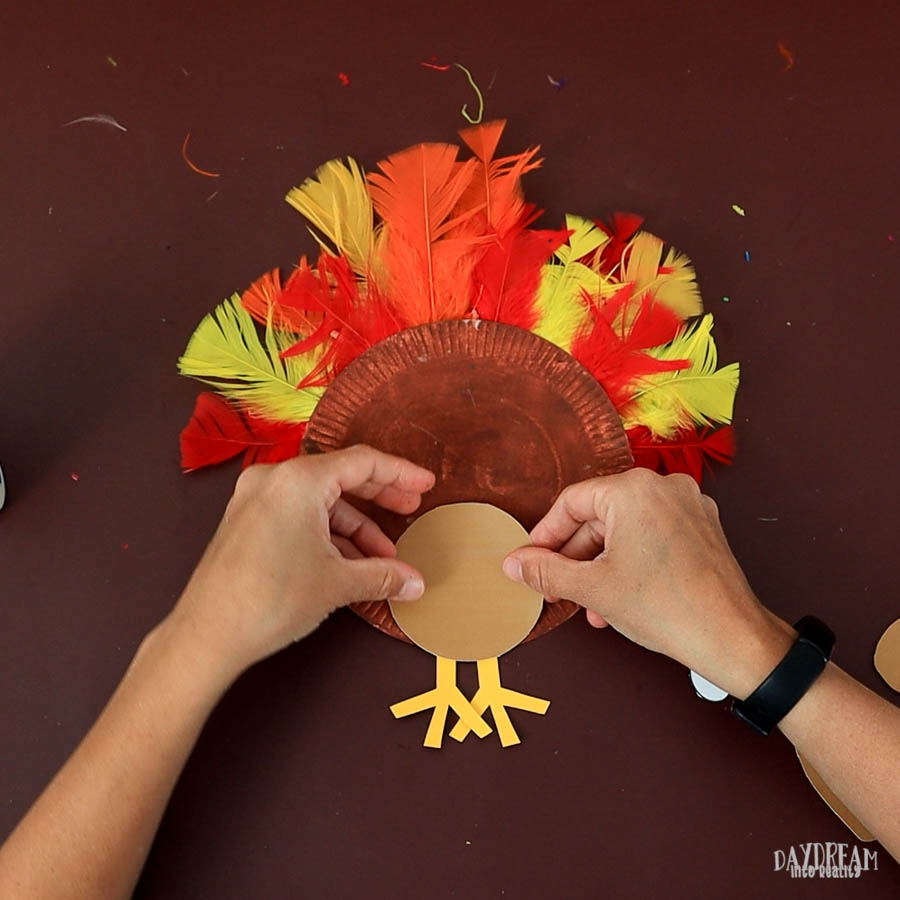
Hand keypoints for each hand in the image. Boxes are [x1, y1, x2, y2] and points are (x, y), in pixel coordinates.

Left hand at [169, 445, 433, 678]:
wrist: (207, 635)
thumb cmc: (272, 599)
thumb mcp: (337, 583)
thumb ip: (382, 575)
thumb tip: (416, 582)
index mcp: (298, 480)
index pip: (362, 463)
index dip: (400, 472)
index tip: (426, 483)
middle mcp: (274, 479)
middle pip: (340, 476)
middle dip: (379, 496)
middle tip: (411, 509)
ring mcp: (255, 499)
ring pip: (319, 501)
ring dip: (354, 525)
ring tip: (383, 556)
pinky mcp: (245, 521)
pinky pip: (298, 514)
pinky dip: (326, 533)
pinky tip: (349, 561)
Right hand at [502, 468, 793, 697]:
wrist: (731, 639)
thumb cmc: (666, 608)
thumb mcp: (592, 588)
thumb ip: (546, 570)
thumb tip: (514, 563)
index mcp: (634, 489)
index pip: (571, 503)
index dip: (545, 536)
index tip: (530, 562)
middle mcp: (663, 487)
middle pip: (599, 516)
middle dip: (574, 556)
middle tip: (556, 588)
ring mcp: (688, 506)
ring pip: (625, 529)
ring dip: (600, 565)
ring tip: (589, 604)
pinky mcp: (702, 527)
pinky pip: (651, 536)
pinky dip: (629, 561)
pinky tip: (618, 597)